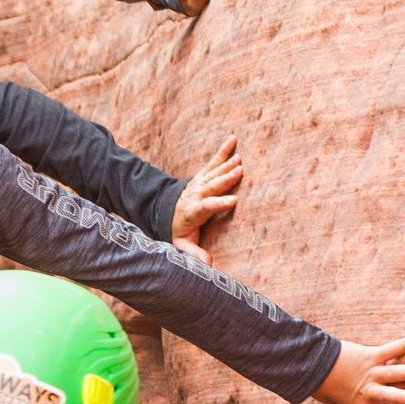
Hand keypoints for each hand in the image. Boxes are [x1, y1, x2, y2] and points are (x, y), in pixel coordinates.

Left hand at [172, 134, 242, 255]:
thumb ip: (193, 254)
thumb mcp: (181, 246)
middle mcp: (194, 195)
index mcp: (191, 212)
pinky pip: (214, 162)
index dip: (217, 203)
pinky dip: (223, 151)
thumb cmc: (178, 231)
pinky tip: (233, 139)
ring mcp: (198, 184)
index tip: (233, 200)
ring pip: (213, 173)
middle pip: (210, 186)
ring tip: (240, 159)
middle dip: (224, 179)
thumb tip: (207, 264)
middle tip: (239, 171)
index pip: (204, 207)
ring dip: (226, 165)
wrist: (164, 212)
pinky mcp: (202, 176)